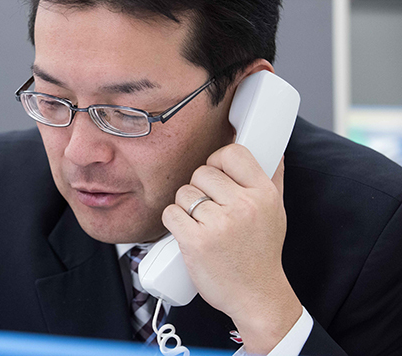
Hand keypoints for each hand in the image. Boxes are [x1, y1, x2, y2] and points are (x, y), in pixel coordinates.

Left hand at [161, 144, 301, 353]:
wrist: (256, 297)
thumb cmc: (262, 254)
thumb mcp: (277, 213)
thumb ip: (274, 179)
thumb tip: (275, 151)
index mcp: (264, 194)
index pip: (233, 153)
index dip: (217, 160)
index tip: (215, 174)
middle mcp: (243, 205)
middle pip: (202, 172)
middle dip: (200, 189)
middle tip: (209, 210)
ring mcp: (219, 224)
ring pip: (184, 193)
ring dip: (185, 207)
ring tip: (201, 224)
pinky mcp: (196, 241)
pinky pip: (171, 213)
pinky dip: (174, 222)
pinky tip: (187, 232)